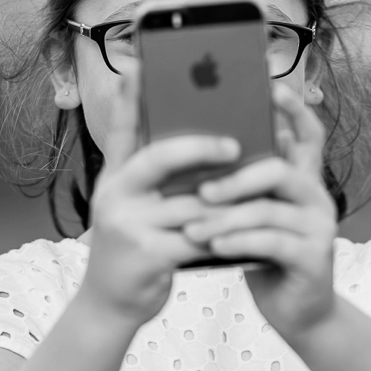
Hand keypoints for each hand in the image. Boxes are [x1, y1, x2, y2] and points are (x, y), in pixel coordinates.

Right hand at [78, 66, 239, 326]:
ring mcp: (127, 224)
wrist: (110, 305)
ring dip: (228, 197)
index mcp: (115, 177)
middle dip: (201, 147)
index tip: (140, 65)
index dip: (131, 98)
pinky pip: (200, 239)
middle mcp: (114, 194)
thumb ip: (155, 176)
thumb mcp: (134, 206)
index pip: (123, 130)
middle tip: (235, 144)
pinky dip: (228, 238)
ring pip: (190, 201)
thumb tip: (203, 143)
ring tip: (260, 188)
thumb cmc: (136, 248)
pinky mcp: (146, 255)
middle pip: (159, 157)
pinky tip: (250, 235)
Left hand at [184, 83, 337, 340]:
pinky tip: (214, 247)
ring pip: (269, 210)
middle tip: (202, 189)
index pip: (308, 135)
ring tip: (192, 227)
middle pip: (281, 170)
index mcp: (303, 180)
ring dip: (225, 217)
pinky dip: (239, 242)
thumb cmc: (266, 256)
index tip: (271, 88)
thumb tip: (200, 148)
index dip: (294, 110)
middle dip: (237, 177)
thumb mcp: (254, 215)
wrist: (299, 311)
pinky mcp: (315, 256)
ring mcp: (320, 226)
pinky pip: (272, 242)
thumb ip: (242, 185)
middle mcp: (317, 196)